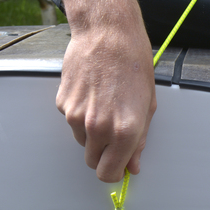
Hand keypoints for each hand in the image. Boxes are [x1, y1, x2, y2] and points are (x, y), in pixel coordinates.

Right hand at [56, 14, 156, 182]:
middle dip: (103, 154)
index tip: (118, 165)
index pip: (109, 174)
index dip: (114, 172)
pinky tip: (94, 94)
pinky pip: (71, 122)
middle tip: (115, 133)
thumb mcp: (148, 106)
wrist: (108, 35)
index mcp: (125, 131)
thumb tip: (133, 165)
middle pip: (92, 162)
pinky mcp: (62, 104)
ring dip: (92, 133)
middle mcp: (98, 128)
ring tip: (106, 105)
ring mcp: (76, 116)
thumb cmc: (134, 64)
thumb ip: (139, 141)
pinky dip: (81, 114)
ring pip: (81, 142)